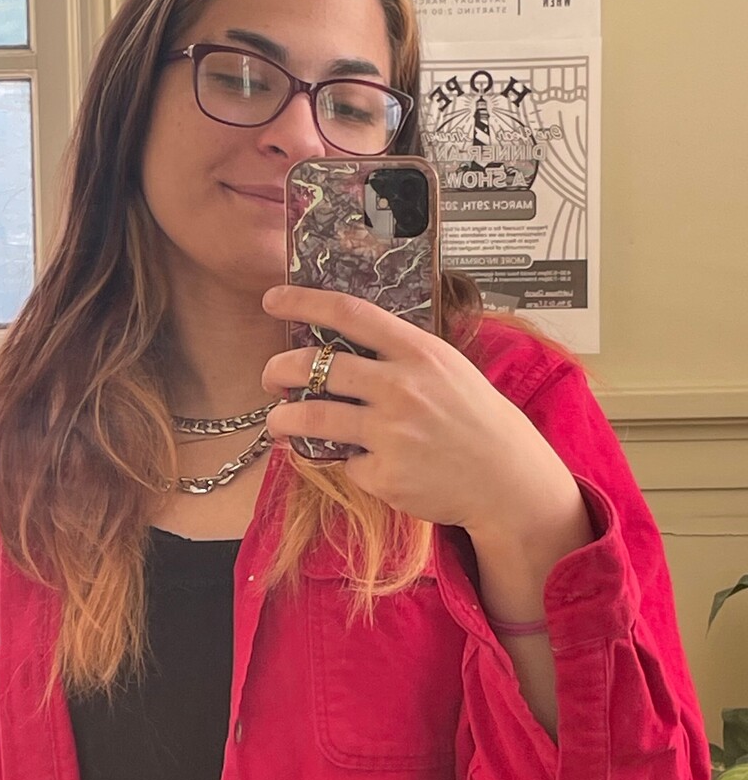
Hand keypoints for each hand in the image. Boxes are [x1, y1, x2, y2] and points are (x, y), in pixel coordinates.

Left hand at [259, 284, 581, 538]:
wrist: (508, 480)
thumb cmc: (476, 421)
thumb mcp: (447, 370)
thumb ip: (400, 356)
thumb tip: (343, 349)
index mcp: (418, 352)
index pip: (349, 313)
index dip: (303, 301)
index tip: (273, 299)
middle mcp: (400, 388)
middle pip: (314, 366)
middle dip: (278, 369)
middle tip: (271, 376)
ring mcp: (390, 433)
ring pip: (311, 418)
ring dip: (282, 419)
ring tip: (278, 421)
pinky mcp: (383, 474)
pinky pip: (345, 462)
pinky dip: (347, 461)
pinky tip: (365, 462)